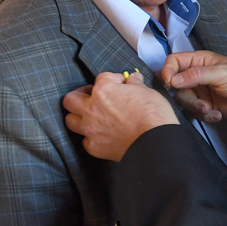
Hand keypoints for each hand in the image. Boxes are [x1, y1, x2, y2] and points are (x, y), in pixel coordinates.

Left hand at [63, 72, 177, 161]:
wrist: (155, 143)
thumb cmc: (153, 115)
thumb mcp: (147, 91)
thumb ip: (135, 83)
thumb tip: (133, 79)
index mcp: (104, 90)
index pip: (102, 78)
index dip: (114, 79)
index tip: (122, 84)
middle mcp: (92, 109)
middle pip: (71, 99)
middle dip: (81, 95)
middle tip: (92, 96)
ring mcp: (90, 129)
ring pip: (70, 120)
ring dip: (79, 116)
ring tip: (91, 116)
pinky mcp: (94, 147)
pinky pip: (85, 140)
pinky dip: (91, 137)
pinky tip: (101, 135)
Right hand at [161, 51, 226, 121]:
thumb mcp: (220, 73)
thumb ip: (196, 75)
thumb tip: (172, 80)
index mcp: (198, 60)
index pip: (174, 61)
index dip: (167, 70)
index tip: (169, 83)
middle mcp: (193, 75)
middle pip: (175, 85)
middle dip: (186, 97)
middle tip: (200, 104)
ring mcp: (197, 91)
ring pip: (183, 101)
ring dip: (196, 108)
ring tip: (210, 110)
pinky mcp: (201, 106)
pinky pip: (193, 112)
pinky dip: (204, 115)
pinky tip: (217, 115)